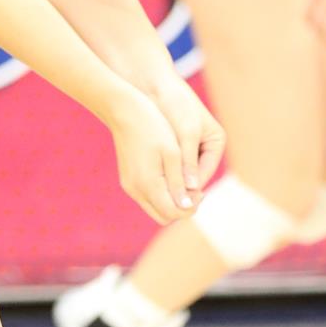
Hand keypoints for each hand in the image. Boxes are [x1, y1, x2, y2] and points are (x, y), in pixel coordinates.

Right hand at [105, 87, 193, 225]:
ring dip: (172, 201)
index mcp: (148, 184)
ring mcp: (129, 185)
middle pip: (164, 216)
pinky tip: (171, 175)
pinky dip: (162, 193)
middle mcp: (136, 190)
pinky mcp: (128, 179)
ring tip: (184, 179)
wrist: (124, 110)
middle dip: (182, 207)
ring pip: (155, 208)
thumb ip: (179, 182)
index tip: (201, 190)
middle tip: (194, 188)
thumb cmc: (152, 127)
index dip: (192, 207)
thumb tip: (187, 207)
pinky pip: (148, 197)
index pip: (174, 213)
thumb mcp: (172, 153)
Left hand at [148, 72, 222, 202]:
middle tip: (165, 198)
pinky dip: (163, 170)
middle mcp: (205, 146)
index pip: (206, 171)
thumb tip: (191, 189)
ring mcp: (190, 145)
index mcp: (216, 142)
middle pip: (194, 174)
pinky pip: (170, 163)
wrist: (155, 83)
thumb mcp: (186, 133)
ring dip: (171, 179)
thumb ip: (189, 161)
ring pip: (181, 171)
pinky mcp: (174, 143)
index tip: (177, 198)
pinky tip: (152, 177)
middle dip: (181, 185)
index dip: (192, 187)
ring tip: (158, 190)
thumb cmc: (176, 104)